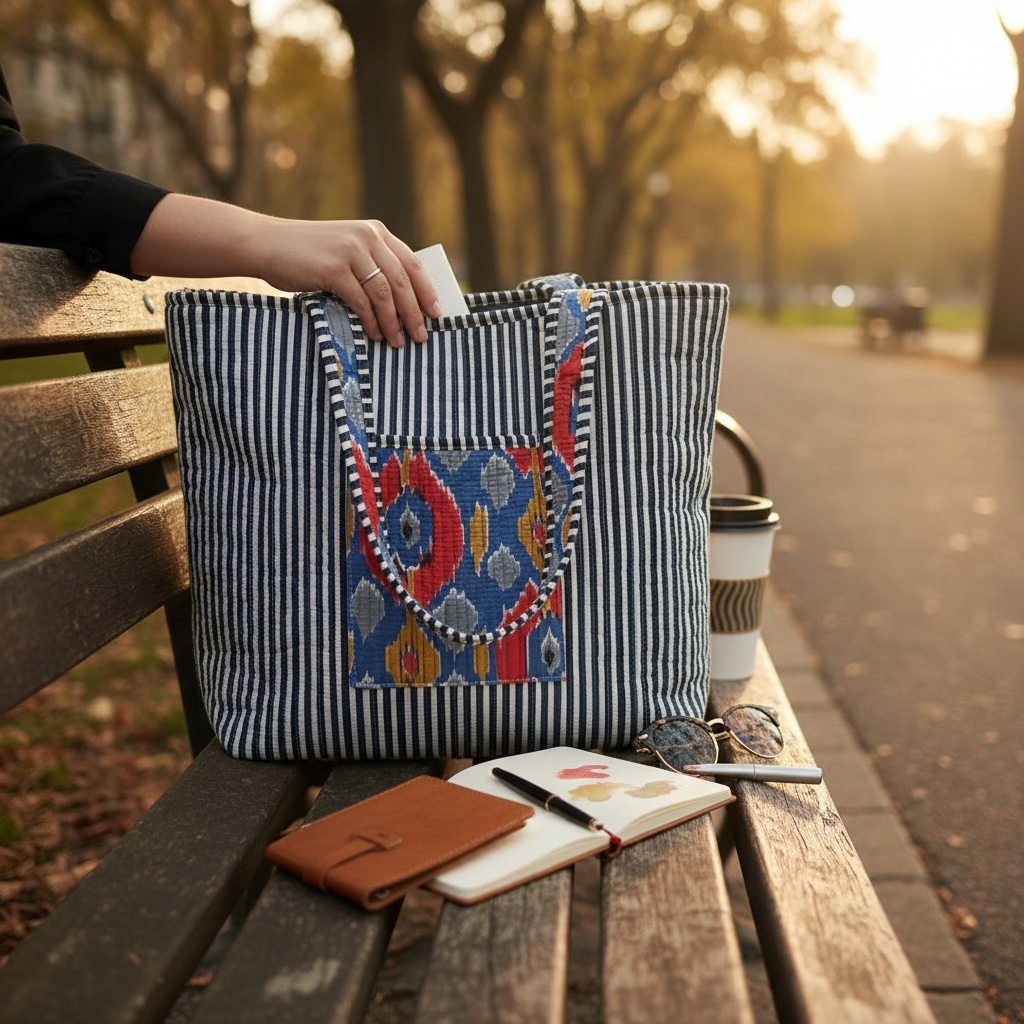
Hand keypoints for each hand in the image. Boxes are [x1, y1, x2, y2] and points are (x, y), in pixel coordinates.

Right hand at [259, 218, 441, 346]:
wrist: (268, 244)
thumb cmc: (309, 254)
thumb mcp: (347, 250)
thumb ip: (372, 265)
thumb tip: (403, 303)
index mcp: (375, 231)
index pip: (412, 263)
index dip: (427, 291)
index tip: (437, 314)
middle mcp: (367, 237)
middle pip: (402, 281)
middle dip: (414, 313)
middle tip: (422, 336)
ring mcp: (350, 252)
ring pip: (384, 294)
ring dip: (394, 322)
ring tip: (398, 342)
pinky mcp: (334, 269)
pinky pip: (361, 301)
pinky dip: (371, 321)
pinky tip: (375, 334)